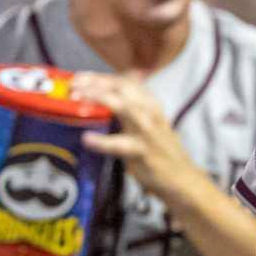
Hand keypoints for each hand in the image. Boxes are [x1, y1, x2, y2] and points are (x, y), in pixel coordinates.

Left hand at [75, 74, 205, 201]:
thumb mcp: (148, 123)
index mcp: (150, 103)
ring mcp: (148, 131)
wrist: (181, 178)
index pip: (125, 81)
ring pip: (124, 107)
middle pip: (123, 88)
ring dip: (100, 98)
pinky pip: (120, 144)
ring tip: (78, 98)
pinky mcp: (144, 151)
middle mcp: (150, 112)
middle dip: (97, 82)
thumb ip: (129, 108)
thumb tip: (103, 96)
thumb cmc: (160, 150)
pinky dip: (102, 141)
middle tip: (74, 84)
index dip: (101, 77)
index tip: (80, 77)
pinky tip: (87, 138)